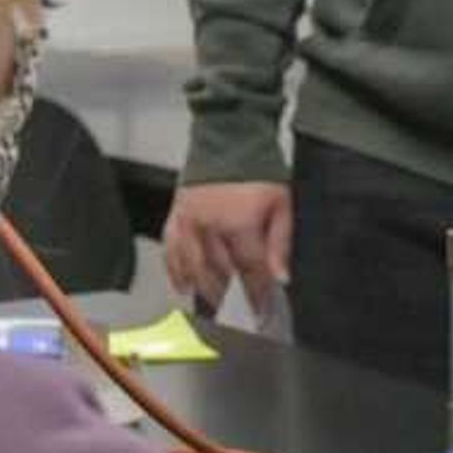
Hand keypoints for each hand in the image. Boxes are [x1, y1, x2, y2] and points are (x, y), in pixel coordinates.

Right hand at [163, 180, 292, 314]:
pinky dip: (176, 273)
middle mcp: (209, 225)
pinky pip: (171, 252)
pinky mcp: (174, 217)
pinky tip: (184, 287)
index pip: (249, 270)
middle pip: (220, 273)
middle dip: (232, 296)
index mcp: (238, 222)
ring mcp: (188, 222)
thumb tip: (280, 276)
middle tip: (241, 312)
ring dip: (206, 290)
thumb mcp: (281, 204)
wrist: (229, 139)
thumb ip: (280, 243)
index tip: (262, 309)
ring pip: (193, 268)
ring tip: (218, 303)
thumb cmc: (256, 170)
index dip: (257, 293)